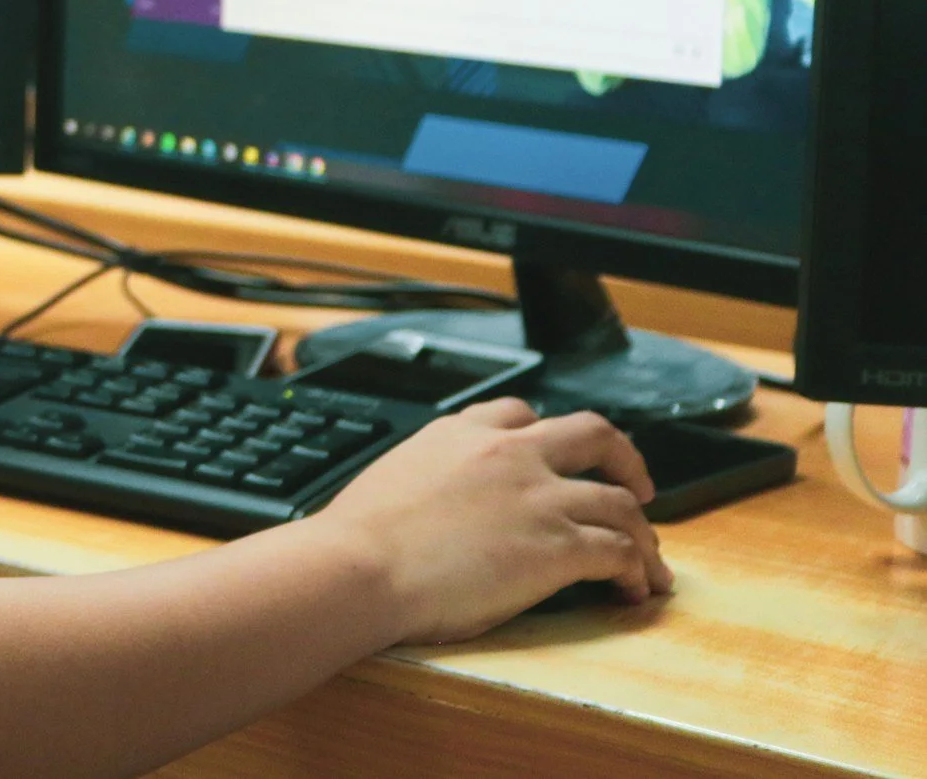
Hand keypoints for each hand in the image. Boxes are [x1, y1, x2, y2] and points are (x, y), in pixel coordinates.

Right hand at [309, 398, 673, 644]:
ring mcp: (539, 498)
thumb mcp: (393, 476)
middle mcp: (509, 455)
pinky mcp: (558, 547)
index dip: (550, 435)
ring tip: (646, 560)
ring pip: (622, 502)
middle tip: (636, 485)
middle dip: (625, 459)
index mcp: (460, 433)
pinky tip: (633, 591)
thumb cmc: (358, 539)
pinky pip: (621, 553)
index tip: (559, 456)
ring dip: (642, 534)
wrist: (360, 566)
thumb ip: (428, 475)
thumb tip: (430, 503)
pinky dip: (637, 573)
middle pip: (594, 434)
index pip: (520, 414)